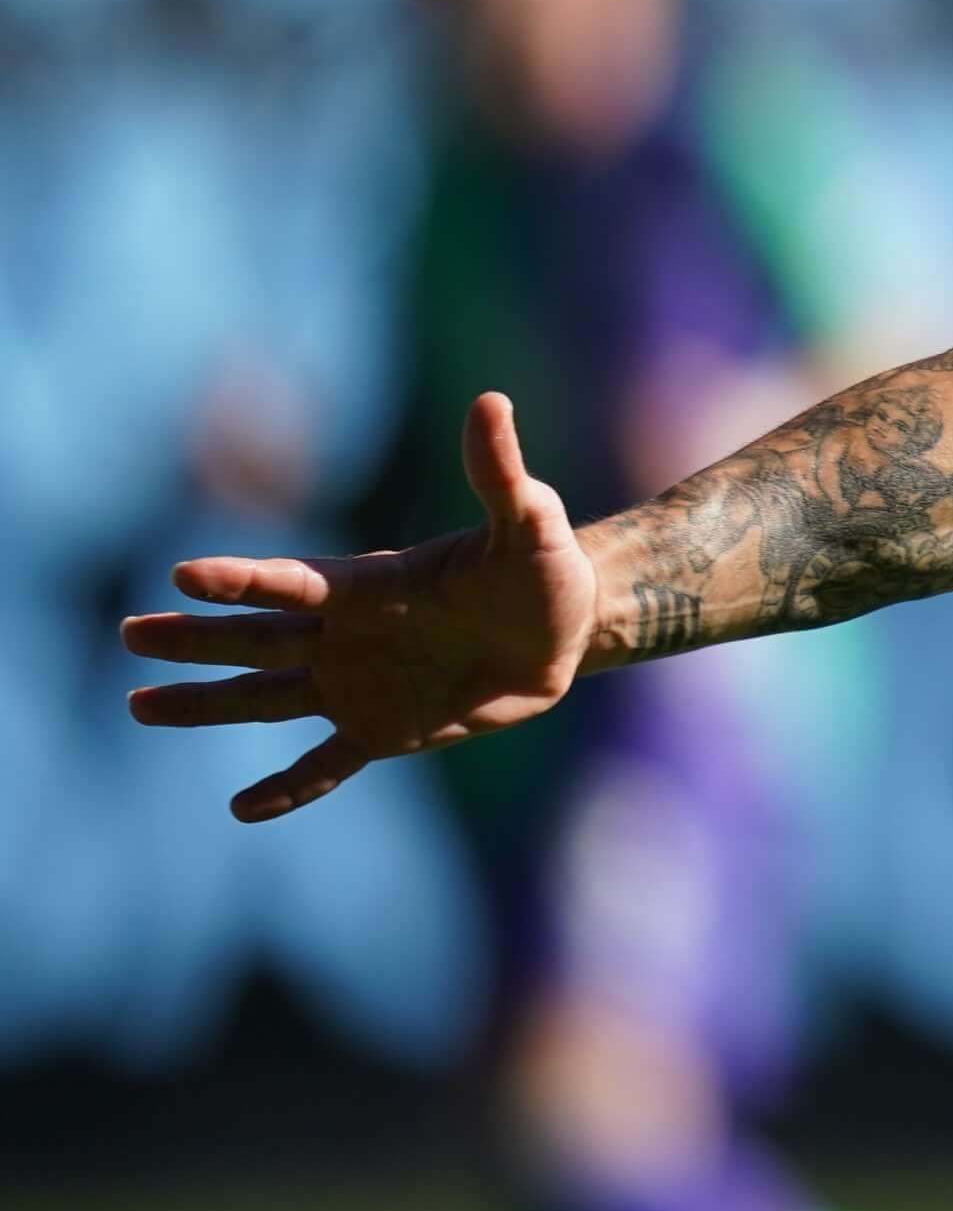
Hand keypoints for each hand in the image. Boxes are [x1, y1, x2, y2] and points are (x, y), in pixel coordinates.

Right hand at [120, 393, 596, 821]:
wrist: (567, 629)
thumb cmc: (542, 568)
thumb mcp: (528, 523)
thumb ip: (499, 472)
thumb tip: (491, 401)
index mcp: (369, 584)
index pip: (293, 581)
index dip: (242, 580)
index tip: (182, 576)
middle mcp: (346, 634)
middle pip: (255, 639)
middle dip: (193, 639)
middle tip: (128, 633)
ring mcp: (357, 685)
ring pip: (264, 699)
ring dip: (204, 703)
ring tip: (138, 704)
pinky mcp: (384, 731)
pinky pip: (323, 764)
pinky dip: (287, 787)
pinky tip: (240, 809)